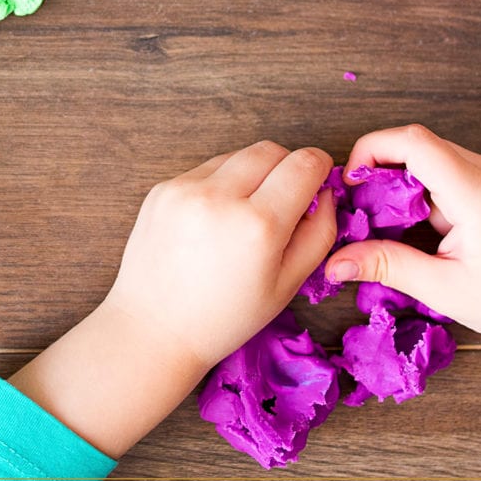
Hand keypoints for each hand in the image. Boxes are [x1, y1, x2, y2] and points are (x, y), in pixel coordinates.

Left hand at [106, 140, 336, 367]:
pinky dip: (219, 186)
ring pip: (237, 156)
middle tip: (282, 204)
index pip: (304, 163)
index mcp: (259, 226)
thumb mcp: (288, 285)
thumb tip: (326, 191)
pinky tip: (213, 224)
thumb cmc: (225, 318)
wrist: (154, 330)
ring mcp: (185, 190)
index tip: (317, 185)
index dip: (319, 169)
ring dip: (251, 176)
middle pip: (272, 149)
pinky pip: (205, 170)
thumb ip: (320, 233)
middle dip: (286, 168)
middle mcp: (220, 198)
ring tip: (242, 219)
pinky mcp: (161, 190)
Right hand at [325, 125, 480, 392]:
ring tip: (378, 221)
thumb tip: (332, 262)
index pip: (414, 141)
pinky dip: (416, 190)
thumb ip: (384, 265)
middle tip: (356, 208)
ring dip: (396, 180)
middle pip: (417, 143)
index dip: (371, 151)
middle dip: (378, 168)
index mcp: (476, 192)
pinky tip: (406, 224)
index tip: (349, 184)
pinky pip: (444, 172)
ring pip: (428, 156)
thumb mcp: (441, 288)